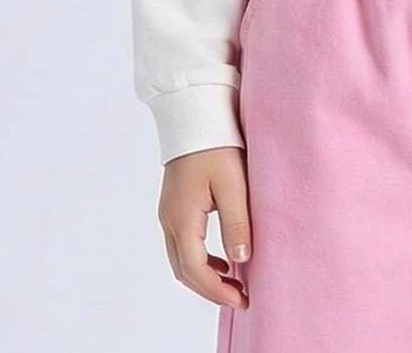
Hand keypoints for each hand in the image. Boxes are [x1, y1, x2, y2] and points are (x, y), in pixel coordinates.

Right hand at [157, 146, 251, 310]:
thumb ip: (237, 223)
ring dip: (204, 276)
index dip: (218, 292)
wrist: (195, 113)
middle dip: (210, 290)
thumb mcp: (233, 184)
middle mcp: (169, 220)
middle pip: (184, 271)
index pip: (196, 271)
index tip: (243, 300)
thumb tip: (241, 261)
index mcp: (182, 219)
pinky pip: (182, 244)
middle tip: (240, 297)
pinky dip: (199, 259)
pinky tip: (221, 259)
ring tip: (233, 282)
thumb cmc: (216, 144)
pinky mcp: (174, 204)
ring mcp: (168, 212)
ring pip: (180, 260)